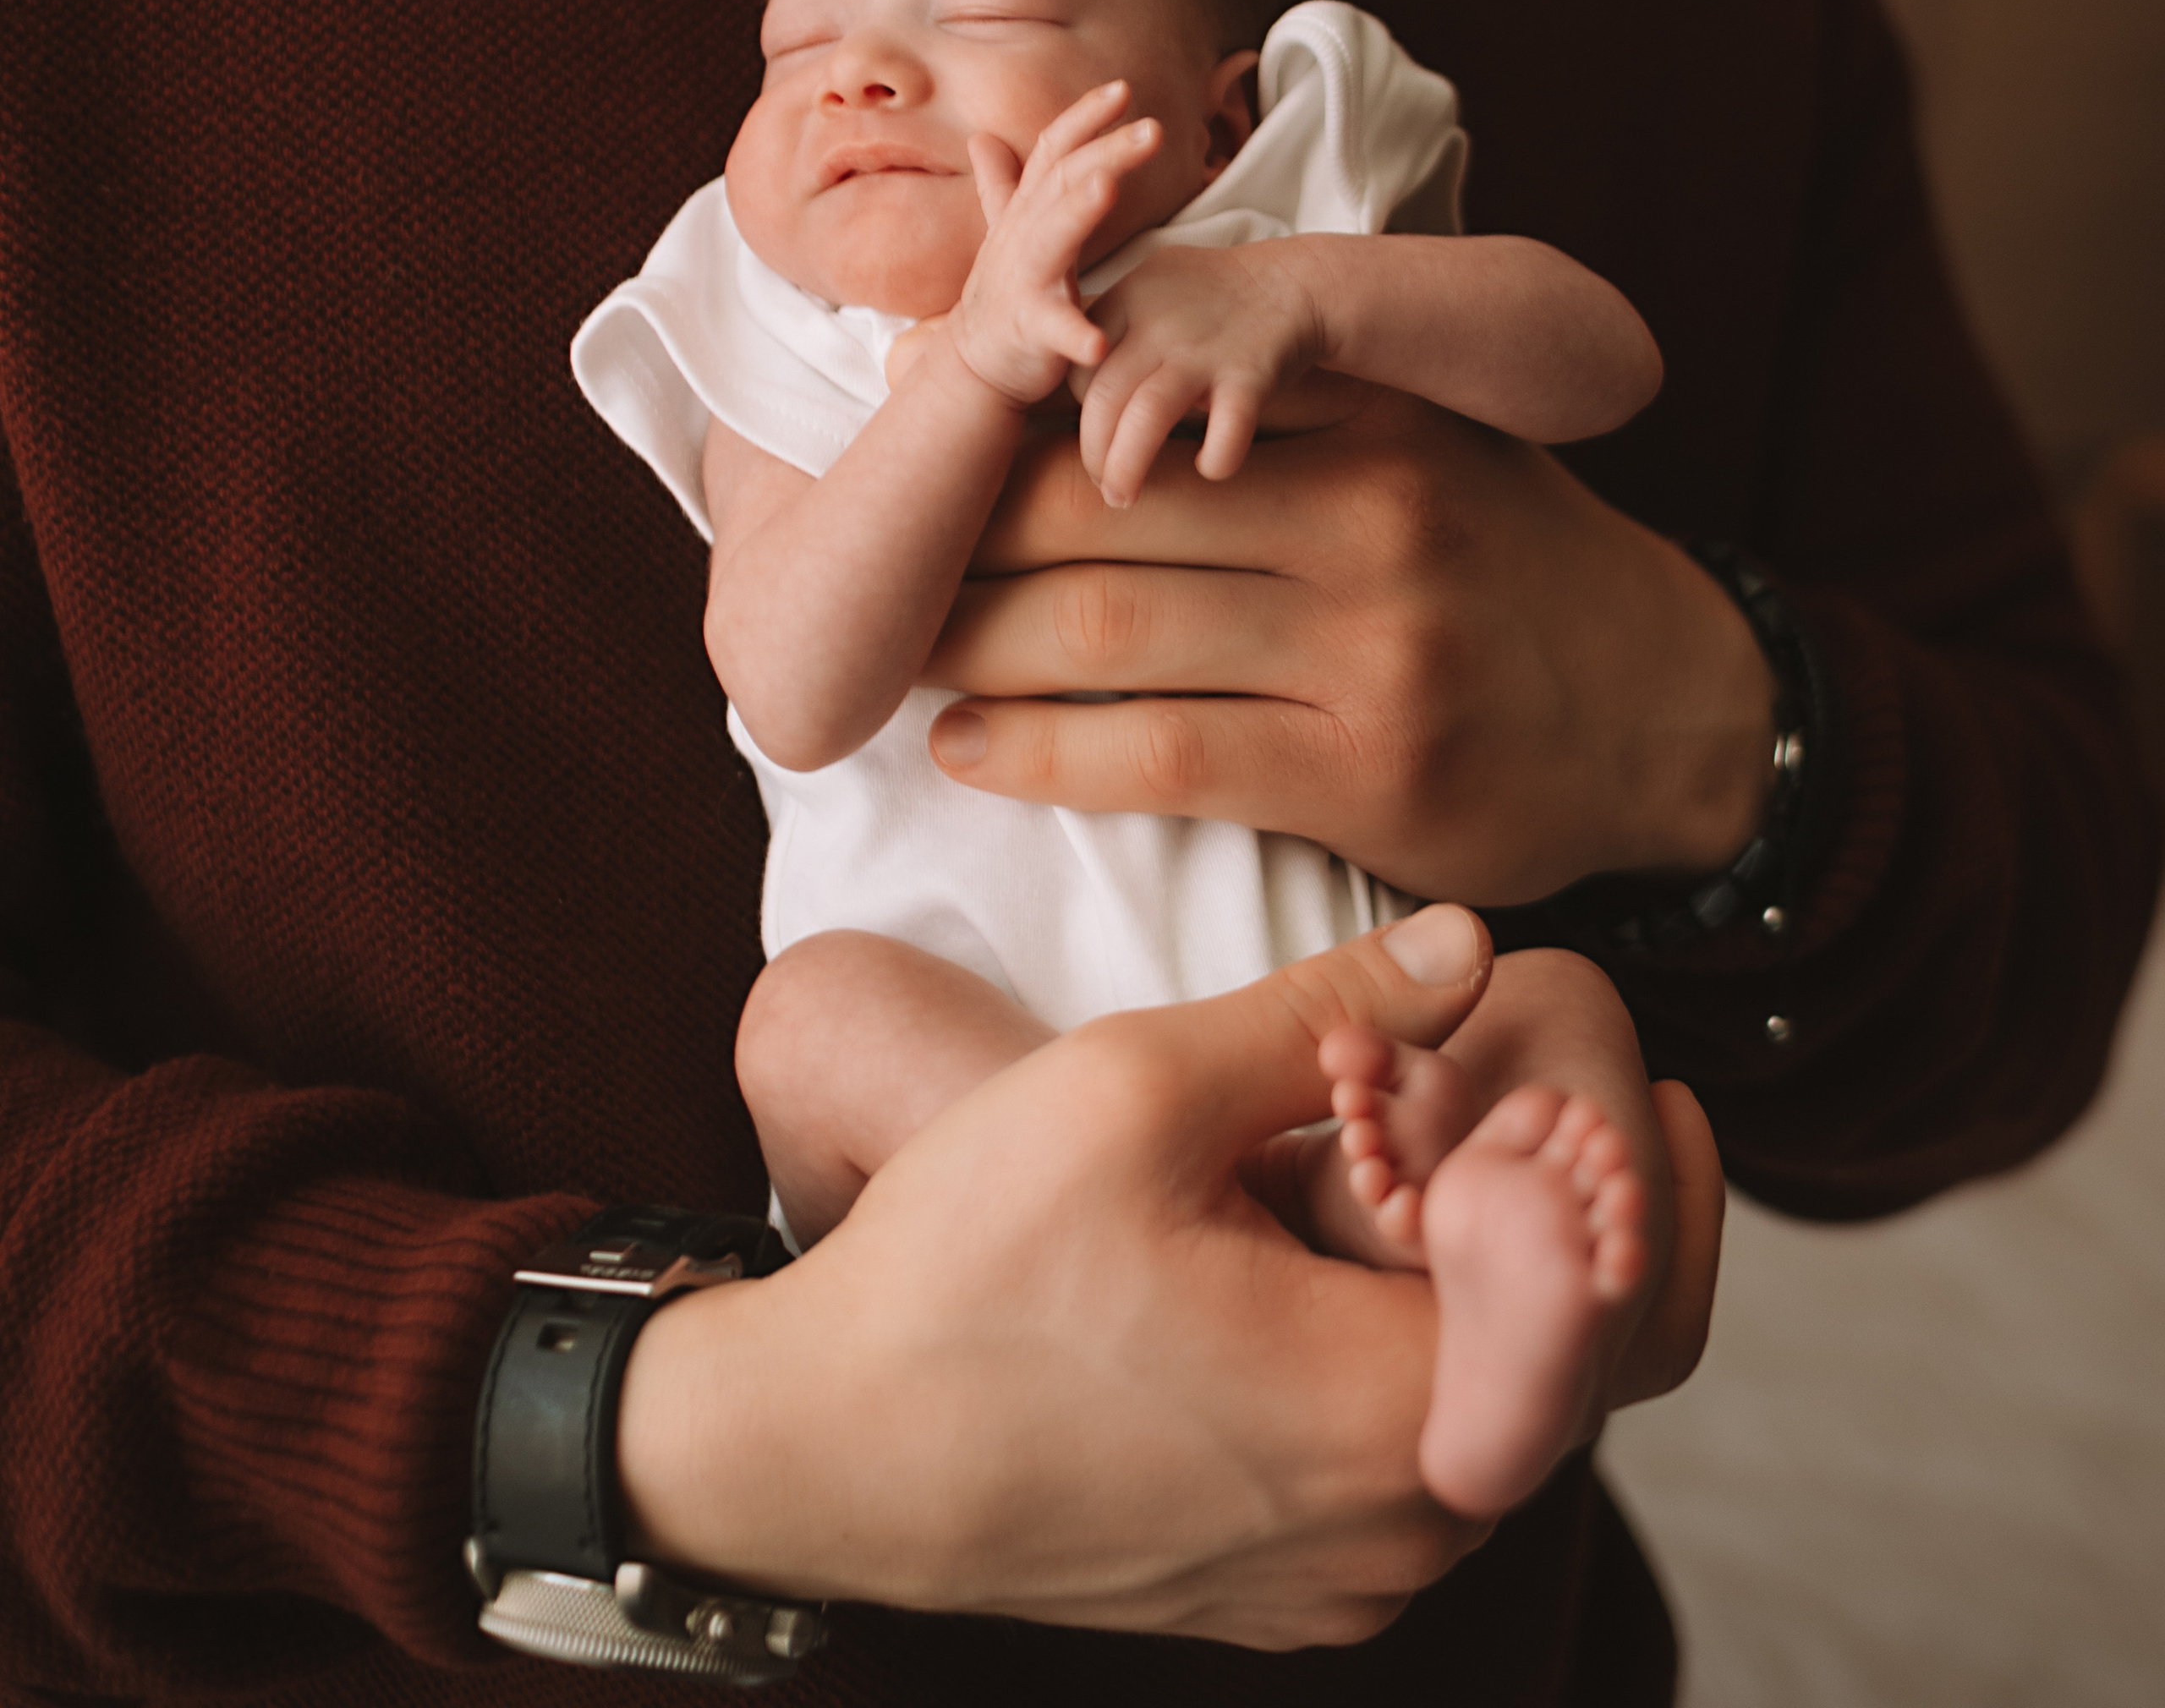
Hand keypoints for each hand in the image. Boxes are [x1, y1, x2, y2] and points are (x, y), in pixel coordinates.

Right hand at [618, 908, 1517, 1641]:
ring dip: (1485, 1292)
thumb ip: (1330, 1013)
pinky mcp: (1279, 1591)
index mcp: (1392, 1423)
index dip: (1614, 1180)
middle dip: (1563, 1223)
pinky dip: (1414, 1356)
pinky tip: (1358, 1257)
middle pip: (1564, 1365)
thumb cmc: (967, 1269)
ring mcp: (1338, 1584)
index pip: (1607, 1303)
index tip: (1584, 1078)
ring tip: (1450, 1166)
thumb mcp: (1138, 1088)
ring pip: (1484, 1414)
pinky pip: (1404, 1466)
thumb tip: (1475, 947)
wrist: (819, 1451)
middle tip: (1559, 1095)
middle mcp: (1396, 1538)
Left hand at [925, 389, 1776, 907]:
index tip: (909, 438)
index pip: (1138, 399)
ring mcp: (1372, 646)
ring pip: (1109, 632)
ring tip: (892, 656)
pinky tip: (967, 750)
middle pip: (1101, 510)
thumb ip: (1271, 402)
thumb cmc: (1509, 559)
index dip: (1006, 426)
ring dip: (972, 647)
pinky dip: (1040, 755)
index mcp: (1365, 412)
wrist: (1672, 708)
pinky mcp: (1368, 772)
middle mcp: (1369, 513)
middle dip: (962, 539)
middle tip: (871, 557)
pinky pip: (1160, 754)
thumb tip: (1080, 367)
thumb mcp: (1417, 434)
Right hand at [947, 82, 1160, 408]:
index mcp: (1029, 211)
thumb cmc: (1003, 292)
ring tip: (1108, 186)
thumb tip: (984, 137)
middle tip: (1152, 128)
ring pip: (1052, 238)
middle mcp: (1025, 235)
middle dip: (1106, 151)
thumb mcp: (1006, 231)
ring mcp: (1026, 280)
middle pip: (1064, 182)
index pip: (1056, 152)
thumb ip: (1003, 184)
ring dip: (1079, 210)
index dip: (1084, 117)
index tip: (1123, 88)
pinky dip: (1077, 335)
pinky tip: (1100, 343)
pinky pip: (1056, 331)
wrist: (974, 362)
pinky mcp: (1031, 331)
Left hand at [1077, 241, 1322, 508]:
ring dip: (1127, 468)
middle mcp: (1160, 325)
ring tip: (1123, 498)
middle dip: (1094, 454)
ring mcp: (1205, 351)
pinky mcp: (1251, 375)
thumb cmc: (1216, 296)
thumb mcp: (1154, 285)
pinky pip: (1225, 431)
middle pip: (1103, 400)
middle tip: (1104, 485)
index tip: (1104, 429)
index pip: (1080, 370)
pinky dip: (1214, 460)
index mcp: (1130, 301)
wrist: (1295, 282)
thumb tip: (1079, 379)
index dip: (1083, 411)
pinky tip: (1209, 467)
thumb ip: (1116, 324)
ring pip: (1147, 418)